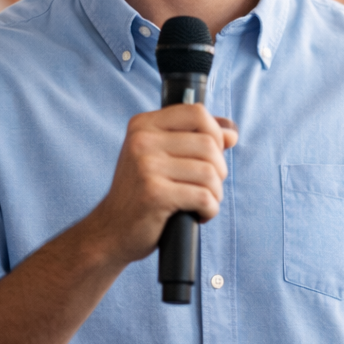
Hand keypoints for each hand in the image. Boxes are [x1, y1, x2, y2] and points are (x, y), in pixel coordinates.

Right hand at [88, 104, 237, 268]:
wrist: (111, 230)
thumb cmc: (141, 193)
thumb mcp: (162, 157)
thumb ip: (195, 138)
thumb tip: (231, 132)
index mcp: (143, 125)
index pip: (197, 113)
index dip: (216, 134)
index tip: (211, 156)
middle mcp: (142, 140)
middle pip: (209, 143)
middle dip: (219, 170)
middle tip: (206, 187)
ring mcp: (146, 166)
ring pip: (210, 172)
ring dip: (215, 193)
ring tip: (201, 203)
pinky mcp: (154, 194)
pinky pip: (204, 197)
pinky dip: (209, 210)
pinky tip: (196, 215)